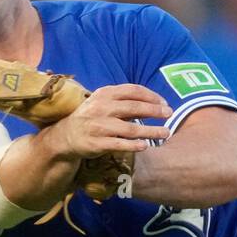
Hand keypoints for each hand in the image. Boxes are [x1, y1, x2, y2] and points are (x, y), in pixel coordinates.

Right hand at [49, 84, 171, 160]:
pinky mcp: (97, 143)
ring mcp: (99, 126)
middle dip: (155, 111)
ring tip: (166, 133)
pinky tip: (145, 145)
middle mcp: (102, 108)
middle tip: (170, 114)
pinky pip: (120, 144)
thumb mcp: (104, 103)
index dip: (151, 96)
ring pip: (130, 129)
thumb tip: (154, 103)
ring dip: (151, 131)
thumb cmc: (92, 117)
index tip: (164, 103)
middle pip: (134, 108)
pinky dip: (134, 145)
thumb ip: (125, 101)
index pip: (133, 91)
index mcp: (105, 94)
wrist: (66, 135)